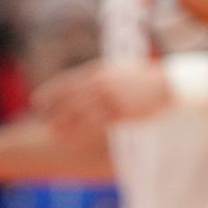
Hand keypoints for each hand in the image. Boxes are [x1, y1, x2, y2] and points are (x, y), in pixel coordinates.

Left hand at [34, 59, 170, 136]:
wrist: (171, 84)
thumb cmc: (145, 78)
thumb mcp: (120, 71)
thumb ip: (101, 78)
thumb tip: (81, 87)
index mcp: (102, 70)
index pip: (69, 81)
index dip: (50, 92)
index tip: (36, 101)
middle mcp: (103, 83)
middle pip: (70, 97)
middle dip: (53, 109)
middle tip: (40, 119)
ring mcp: (112, 98)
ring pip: (80, 112)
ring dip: (63, 122)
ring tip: (51, 132)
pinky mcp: (121, 112)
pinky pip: (95, 124)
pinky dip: (79, 131)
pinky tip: (70, 137)